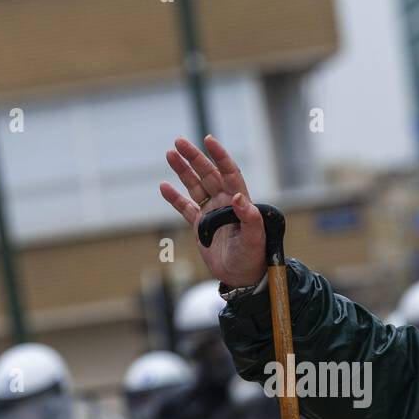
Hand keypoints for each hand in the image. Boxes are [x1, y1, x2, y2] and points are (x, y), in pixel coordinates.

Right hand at [160, 135, 266, 288]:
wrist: (242, 277)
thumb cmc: (254, 257)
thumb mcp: (255, 238)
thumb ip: (249, 218)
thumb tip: (240, 197)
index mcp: (239, 201)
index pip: (229, 172)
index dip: (220, 156)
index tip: (209, 140)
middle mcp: (224, 202)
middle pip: (208, 174)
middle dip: (194, 157)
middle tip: (178, 142)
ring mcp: (211, 212)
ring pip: (195, 186)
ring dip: (183, 170)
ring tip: (170, 153)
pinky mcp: (199, 225)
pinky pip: (185, 207)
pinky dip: (174, 197)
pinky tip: (164, 185)